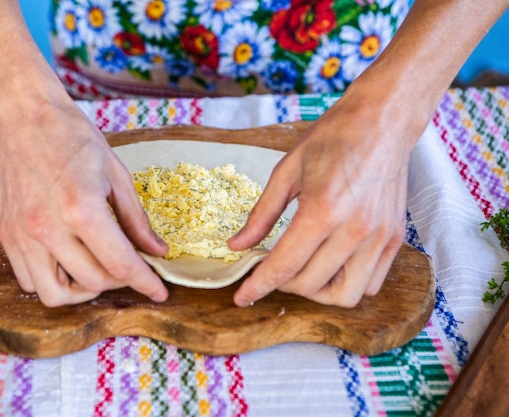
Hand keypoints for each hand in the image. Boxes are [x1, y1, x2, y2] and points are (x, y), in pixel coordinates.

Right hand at [0, 97, 168, 306]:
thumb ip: (136, 219)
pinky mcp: (6, 236)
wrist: (22, 116)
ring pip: (54, 295)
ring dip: (83, 290)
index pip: (119, 264)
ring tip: (98, 269)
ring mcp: (22, 235)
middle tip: (129, 266)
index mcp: (81, 209)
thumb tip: (157, 250)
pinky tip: (69, 262)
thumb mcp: (115, 173)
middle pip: (92, 283)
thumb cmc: (71, 136)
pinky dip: (53, 281)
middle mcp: (47, 228)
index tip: (159, 292)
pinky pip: (29, 280)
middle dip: (119, 281)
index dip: (145, 283)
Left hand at [228, 87, 417, 307]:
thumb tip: (237, 245)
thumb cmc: (333, 138)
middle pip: (311, 285)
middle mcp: (355, 230)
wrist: (382, 121)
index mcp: (323, 210)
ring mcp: (379, 238)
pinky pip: (371, 284)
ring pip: (346, 295)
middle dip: (283, 284)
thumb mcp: (287, 171)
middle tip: (273, 268)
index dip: (258, 286)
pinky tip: (330, 264)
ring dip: (317, 292)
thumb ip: (261, 214)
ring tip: (303, 271)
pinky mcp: (394, 239)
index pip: (285, 266)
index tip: (242, 297)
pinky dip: (347, 284)